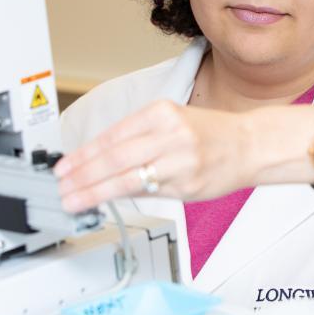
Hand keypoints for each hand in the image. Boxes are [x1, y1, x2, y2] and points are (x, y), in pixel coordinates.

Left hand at [54, 100, 252, 211]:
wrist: (252, 145)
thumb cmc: (212, 134)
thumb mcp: (175, 120)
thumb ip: (140, 137)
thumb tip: (100, 160)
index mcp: (164, 112)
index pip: (113, 136)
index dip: (84, 154)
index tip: (64, 167)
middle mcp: (171, 135)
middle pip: (116, 158)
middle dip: (83, 175)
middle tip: (61, 186)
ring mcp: (180, 162)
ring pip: (128, 179)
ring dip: (96, 192)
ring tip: (74, 200)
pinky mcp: (188, 186)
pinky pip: (149, 193)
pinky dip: (125, 198)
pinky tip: (107, 201)